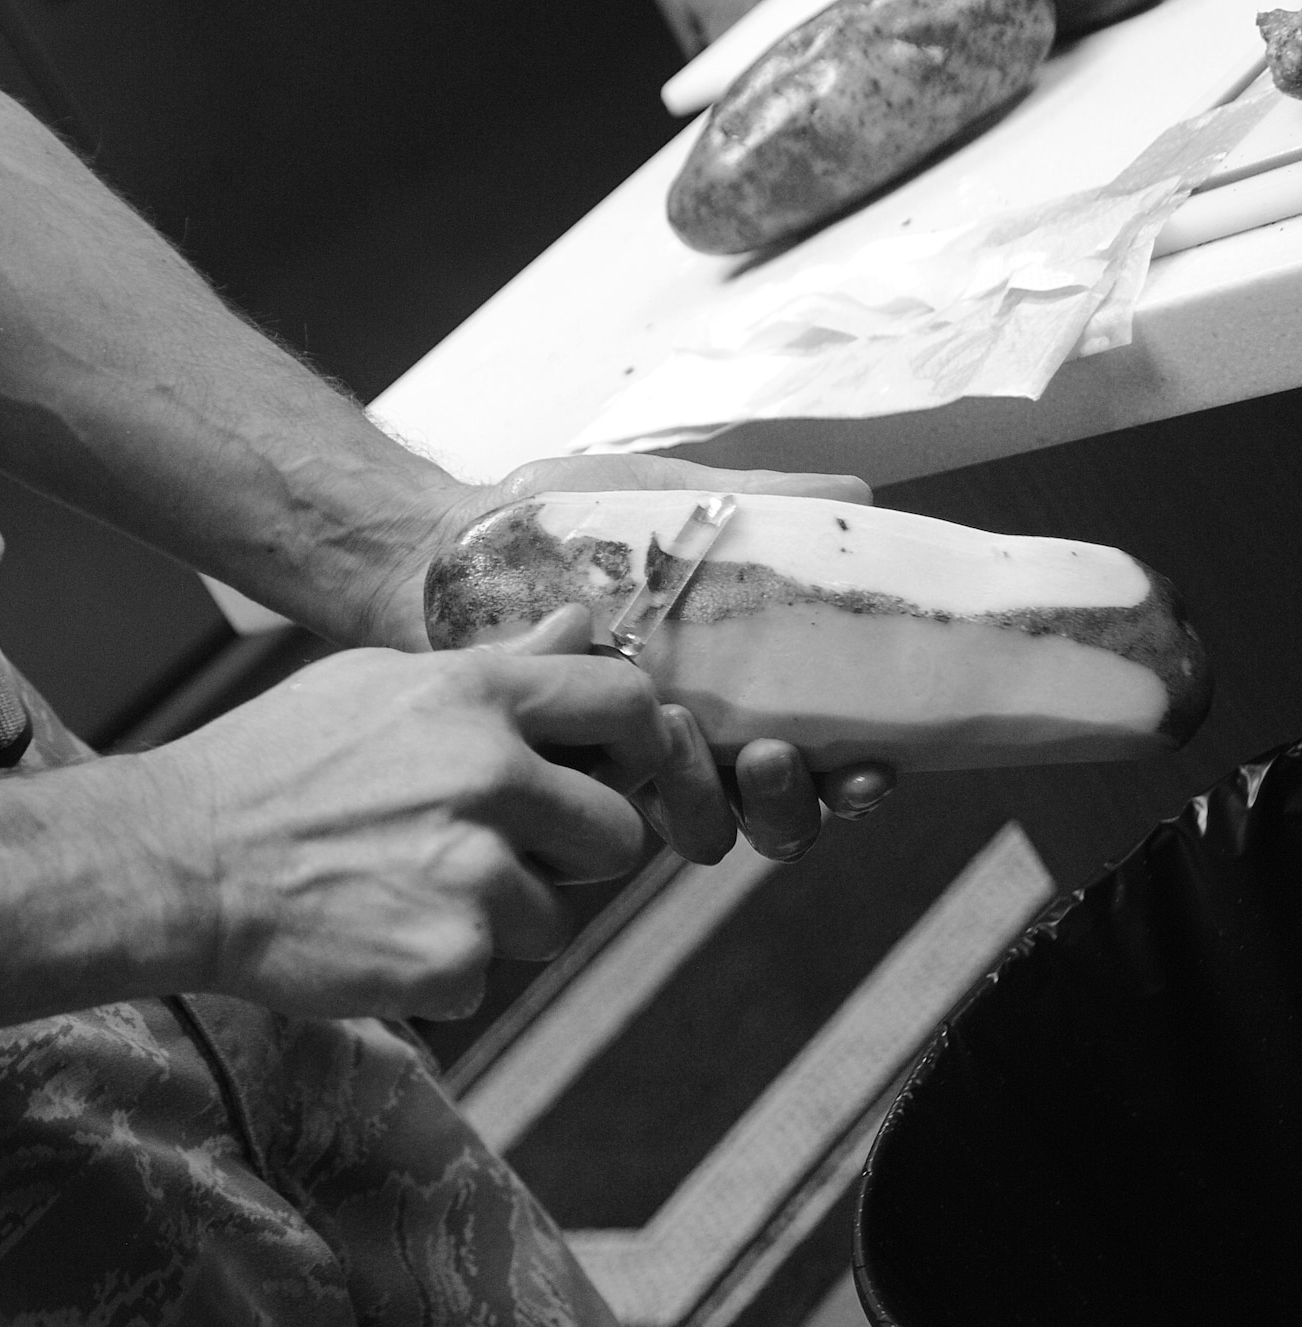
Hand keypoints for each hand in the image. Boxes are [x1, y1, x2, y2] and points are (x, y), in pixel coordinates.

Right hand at [150, 606, 767, 1020]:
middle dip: (573, 856)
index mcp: (476, 697)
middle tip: (494, 855)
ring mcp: (474, 872)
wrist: (178, 861)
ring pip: (555, 919)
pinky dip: (441, 969)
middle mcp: (489, 777)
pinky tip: (376, 931)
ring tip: (409, 891)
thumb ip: (496, 666)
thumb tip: (586, 623)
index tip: (621, 772)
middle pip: (618, 835)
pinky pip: (489, 975)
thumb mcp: (377, 684)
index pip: (629, 703)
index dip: (643, 745)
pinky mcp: (451, 957)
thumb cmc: (272, 765)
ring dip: (501, 920)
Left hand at [360, 449, 892, 834]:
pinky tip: (622, 727)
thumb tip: (860, 492)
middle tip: (770, 756)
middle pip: (784, 818)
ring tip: (683, 731)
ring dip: (713, 798)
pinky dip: (632, 787)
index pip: (835, 757)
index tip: (873, 765)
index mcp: (748, 684)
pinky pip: (622, 826)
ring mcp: (637, 769)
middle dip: (793, 801)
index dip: (865, 776)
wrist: (453, 548)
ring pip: (710, 834)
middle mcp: (704, 740)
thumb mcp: (678, 499)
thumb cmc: (569, 523)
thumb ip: (770, 500)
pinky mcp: (572, 785)